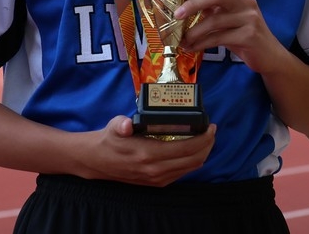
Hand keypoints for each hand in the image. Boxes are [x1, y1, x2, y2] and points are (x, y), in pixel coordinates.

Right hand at [77, 115, 215, 186]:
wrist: (97, 161)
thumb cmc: (109, 139)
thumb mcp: (114, 126)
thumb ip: (122, 124)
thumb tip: (127, 124)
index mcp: (148, 154)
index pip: (186, 148)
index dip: (204, 138)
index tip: (211, 126)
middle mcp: (155, 170)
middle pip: (194, 159)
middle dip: (208, 145)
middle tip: (211, 131)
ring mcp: (157, 179)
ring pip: (190, 168)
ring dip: (202, 153)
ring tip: (206, 139)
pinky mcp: (156, 183)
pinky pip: (182, 173)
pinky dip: (192, 162)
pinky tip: (193, 151)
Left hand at [174, 0, 286, 73]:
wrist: (269, 55)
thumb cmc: (244, 34)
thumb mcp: (229, 17)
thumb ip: (212, 9)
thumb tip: (182, 7)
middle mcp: (246, 1)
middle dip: (193, 4)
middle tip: (177, 15)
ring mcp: (249, 18)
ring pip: (215, 20)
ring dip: (194, 31)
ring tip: (181, 39)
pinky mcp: (249, 35)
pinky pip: (218, 38)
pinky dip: (201, 43)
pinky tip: (192, 48)